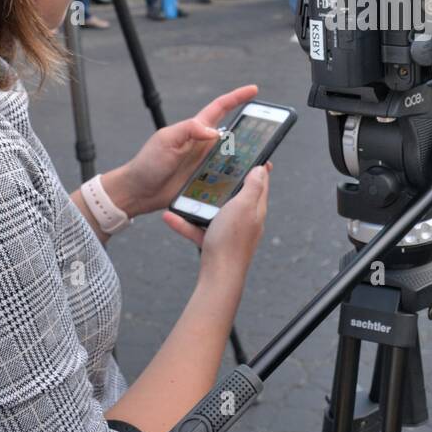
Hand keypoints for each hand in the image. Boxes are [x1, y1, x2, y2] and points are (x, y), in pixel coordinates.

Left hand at [108, 84, 258, 219]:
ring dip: (248, 155)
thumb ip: (189, 130)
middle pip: (234, 132)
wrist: (138, 191)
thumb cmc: (148, 162)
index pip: (220, 108)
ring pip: (234, 156)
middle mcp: (204, 145)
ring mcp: (206, 163)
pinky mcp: (206, 181)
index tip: (254, 90)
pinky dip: (238, 177)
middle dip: (251, 128)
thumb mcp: (166, 140)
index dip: (237, 97)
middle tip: (269, 130)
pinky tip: (247, 181)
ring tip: (263, 158)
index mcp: (195, 130)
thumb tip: (215, 131)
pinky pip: (226, 177)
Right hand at [188, 163, 269, 278]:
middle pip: (237, 196)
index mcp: (255, 209)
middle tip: (213, 168)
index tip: (253, 155)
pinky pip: (198, 229)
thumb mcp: (244, 206)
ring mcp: (229, 233)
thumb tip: (261, 170)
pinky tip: (170, 217)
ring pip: (213, 212)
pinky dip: (185, 223)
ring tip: (184, 192)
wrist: (219, 277)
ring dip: (198, 203)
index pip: (261, 184)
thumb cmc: (232, 240)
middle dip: (225, 183)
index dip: (258, 168)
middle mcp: (245, 220)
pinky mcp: (214, 243)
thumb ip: (252, 187)